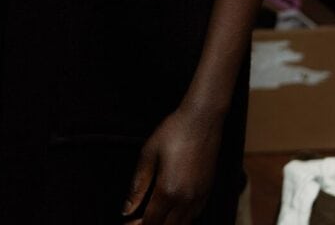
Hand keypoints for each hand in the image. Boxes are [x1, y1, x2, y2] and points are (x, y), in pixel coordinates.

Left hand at [122, 106, 223, 223]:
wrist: (202, 120)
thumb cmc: (173, 132)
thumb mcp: (148, 154)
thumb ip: (137, 185)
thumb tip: (126, 210)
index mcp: (168, 191)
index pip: (151, 222)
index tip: (127, 223)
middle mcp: (186, 200)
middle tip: (136, 222)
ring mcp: (199, 198)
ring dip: (166, 224)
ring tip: (151, 217)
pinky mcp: (207, 193)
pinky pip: (194, 216)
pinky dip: (181, 220)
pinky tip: (171, 212)